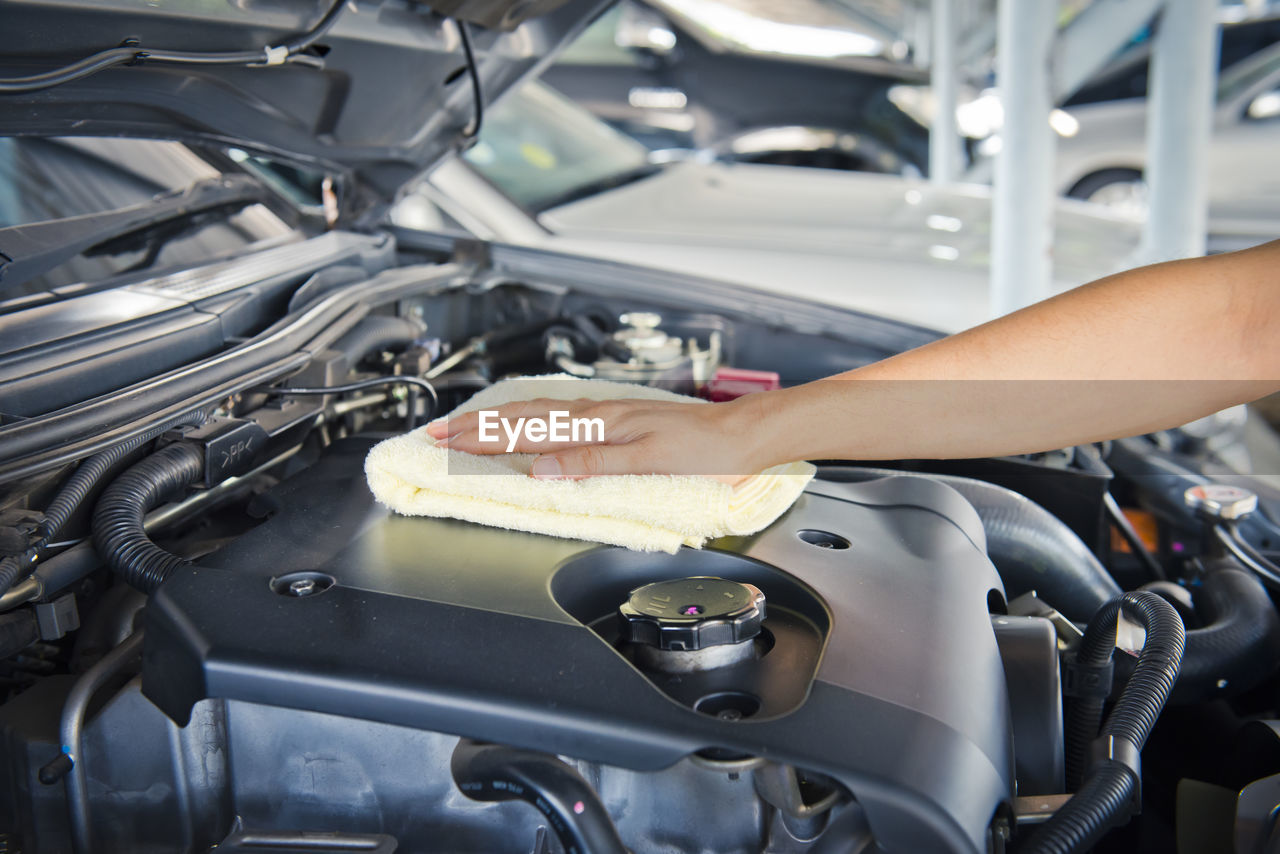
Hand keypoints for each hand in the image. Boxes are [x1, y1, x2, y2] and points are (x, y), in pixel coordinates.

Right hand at [425, 395, 771, 484]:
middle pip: (522, 416)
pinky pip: (557, 415)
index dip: (482, 438)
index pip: (526, 430)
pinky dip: (528, 418)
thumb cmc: (702, 450)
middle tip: (435, 433)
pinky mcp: (615, 419)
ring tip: (467, 426)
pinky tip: (526, 420)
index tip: (444, 442)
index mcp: (597, 425)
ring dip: (497, 420)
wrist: (738, 435)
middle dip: (475, 426)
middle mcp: (596, 414)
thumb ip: (590, 462)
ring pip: (537, 412)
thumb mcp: (646, 462)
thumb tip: (540, 468)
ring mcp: (604, 414)